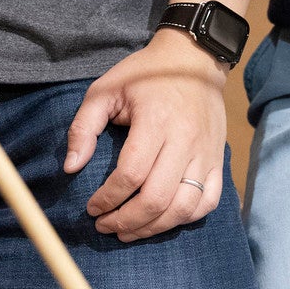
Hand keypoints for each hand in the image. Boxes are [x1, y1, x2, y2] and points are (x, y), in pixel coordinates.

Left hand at [64, 28, 227, 240]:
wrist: (194, 58)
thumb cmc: (145, 73)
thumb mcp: (105, 89)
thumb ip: (84, 127)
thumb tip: (71, 167)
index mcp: (155, 120)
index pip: (131, 174)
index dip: (108, 198)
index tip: (92, 207)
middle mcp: (185, 139)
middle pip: (157, 198)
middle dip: (127, 221)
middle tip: (105, 226)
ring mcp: (206, 152)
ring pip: (184, 207)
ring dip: (154, 228)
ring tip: (130, 230)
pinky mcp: (218, 159)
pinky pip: (208, 201)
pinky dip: (185, 218)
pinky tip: (163, 219)